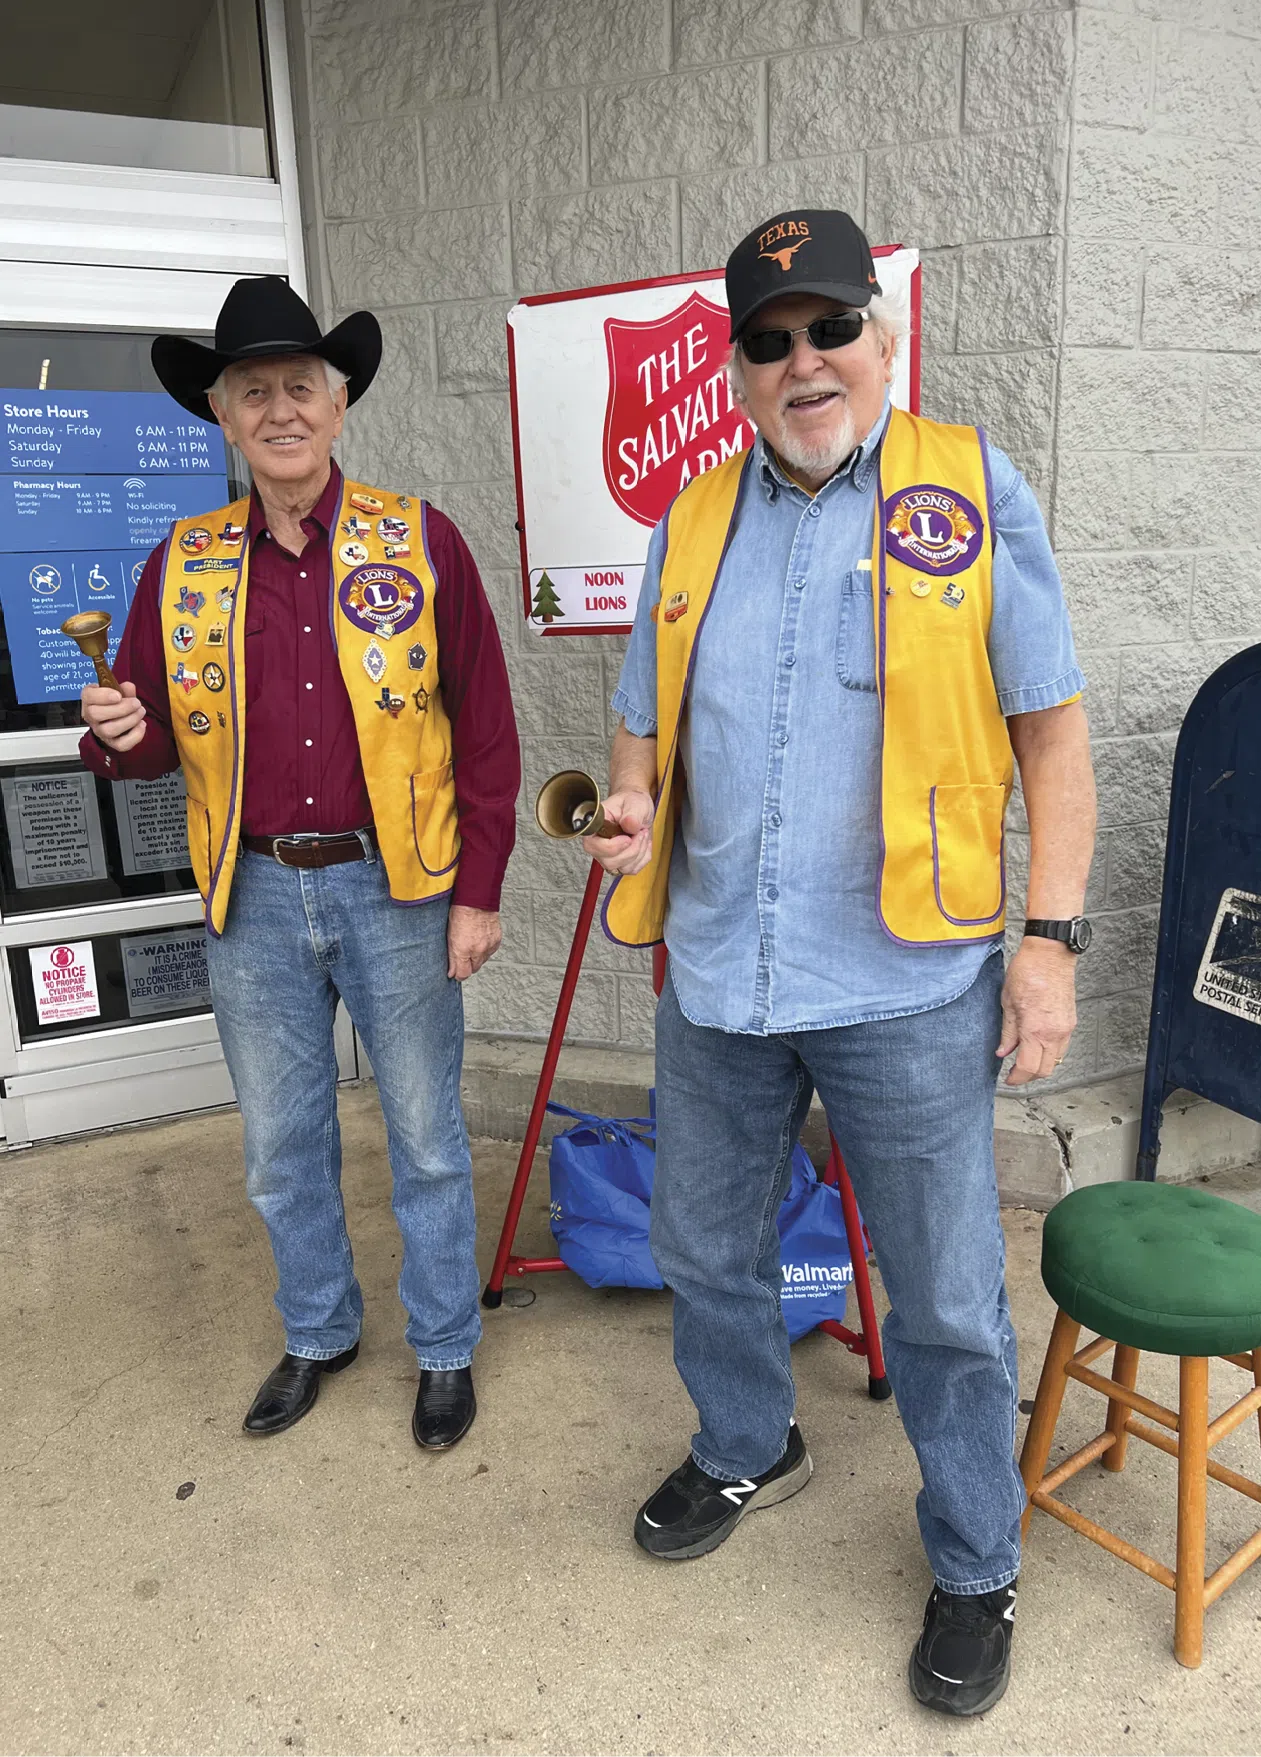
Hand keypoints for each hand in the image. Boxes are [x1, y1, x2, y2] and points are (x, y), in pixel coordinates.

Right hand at [81, 681, 146, 751]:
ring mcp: (101, 732)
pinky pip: (121, 744)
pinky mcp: (112, 743)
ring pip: (109, 730)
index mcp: (90, 699)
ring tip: (140, 711)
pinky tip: (142, 724)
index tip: (118, 695)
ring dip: (130, 720)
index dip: (103, 696)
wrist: (117, 718)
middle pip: (96, 714)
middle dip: (121, 708)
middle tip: (136, 703)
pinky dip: (135, 735)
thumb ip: (124, 689)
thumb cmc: (116, 703)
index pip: (88, 696)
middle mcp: (91, 717)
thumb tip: (128, 687)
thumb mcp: (119, 691)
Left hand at [447, 905, 500, 980]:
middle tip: (462, 956)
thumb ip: (452, 958)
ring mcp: (489, 946)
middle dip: (467, 966)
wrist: (477, 900)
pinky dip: (485, 949)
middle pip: (473, 970)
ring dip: (476, 957)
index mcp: (463, 949)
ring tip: (471, 944)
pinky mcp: (497, 941)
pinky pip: (490, 952)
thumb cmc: (461, 913)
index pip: (463, 974)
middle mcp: (478, 950)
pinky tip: (479, 940)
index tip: (454, 972)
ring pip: (482, 961)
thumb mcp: (449, 936)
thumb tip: (452, 972)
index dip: (458, 974)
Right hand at [582, 788, 653, 875]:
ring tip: (642, 834)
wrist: (638, 808)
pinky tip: (643, 843)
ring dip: (640, 852)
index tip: (628, 838)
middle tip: (640, 832)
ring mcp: (608, 856)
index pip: (593, 846)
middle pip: (609, 862)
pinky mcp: (620, 863)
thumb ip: (632, 813)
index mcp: (595, 827)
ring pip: (623, 868)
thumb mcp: (634, 802)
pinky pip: (633, 869)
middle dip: (632, 849)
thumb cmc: (631, 802)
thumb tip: (629, 824)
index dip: (611, 846)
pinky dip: (643, 857)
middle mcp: (598, 844)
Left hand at [998, 938, 1077, 1084]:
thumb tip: (1003, 1051)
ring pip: (1055, 1060)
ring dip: (1040, 1065)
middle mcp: (1055, 1033)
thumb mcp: (1008, 1003)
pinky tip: (1036, 1045)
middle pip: (1044, 1070)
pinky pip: (1061, 1047)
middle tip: (1014, 1073)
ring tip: (1024, 1059)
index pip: (1028, 1068)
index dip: (1017, 1079)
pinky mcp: (1071, 1022)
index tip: (1008, 1079)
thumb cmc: (1027, 972)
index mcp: (1036, 1030)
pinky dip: (1049, 1052)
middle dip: (1029, 1076)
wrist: (1050, 954)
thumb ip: (1007, 1032)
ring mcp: (1066, 1028)